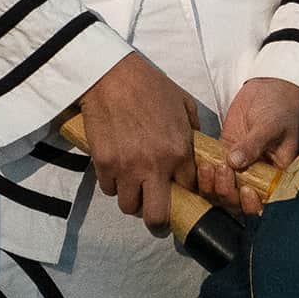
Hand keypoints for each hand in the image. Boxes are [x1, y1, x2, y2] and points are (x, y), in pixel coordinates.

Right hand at [77, 51, 200, 233]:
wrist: (112, 76)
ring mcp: (126, 168)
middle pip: (157, 216)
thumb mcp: (184, 104)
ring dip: (133, 199)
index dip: (185, 192)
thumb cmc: (151, 86)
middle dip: (158, 220)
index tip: (179, 189)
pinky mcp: (103, 163)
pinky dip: (113, 184)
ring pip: (129, 206)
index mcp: (179, 152)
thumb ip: (193, 132)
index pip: (188, 190)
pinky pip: (109, 189)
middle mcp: (154, 166)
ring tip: (134, 187)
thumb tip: (195, 150)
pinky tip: (117, 170)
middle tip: (156, 214)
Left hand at [208, 73, 298, 214]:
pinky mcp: (222, 155)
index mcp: (275, 176)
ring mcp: (238, 168)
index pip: (264, 202)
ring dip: (212, 185)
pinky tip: (200, 163)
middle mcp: (256, 177)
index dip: (252, 205)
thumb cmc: (281, 107)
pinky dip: (203, 174)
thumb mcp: (272, 125)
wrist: (269, 88)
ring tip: (210, 166)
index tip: (246, 189)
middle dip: (227, 192)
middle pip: (237, 201)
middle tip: (223, 170)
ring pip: (220, 190)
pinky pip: (210, 173)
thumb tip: (235, 162)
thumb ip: (254, 144)